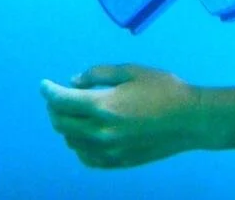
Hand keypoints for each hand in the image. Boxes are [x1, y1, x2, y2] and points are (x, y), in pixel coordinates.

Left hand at [41, 64, 202, 168]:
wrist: (190, 120)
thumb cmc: (164, 89)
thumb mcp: (131, 71)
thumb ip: (99, 74)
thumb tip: (73, 81)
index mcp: (103, 105)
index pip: (62, 101)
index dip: (49, 91)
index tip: (44, 85)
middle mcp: (100, 131)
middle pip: (61, 123)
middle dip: (55, 108)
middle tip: (59, 97)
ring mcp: (108, 150)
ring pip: (71, 141)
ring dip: (66, 126)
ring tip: (75, 113)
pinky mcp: (117, 162)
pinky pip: (86, 157)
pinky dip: (79, 145)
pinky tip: (86, 134)